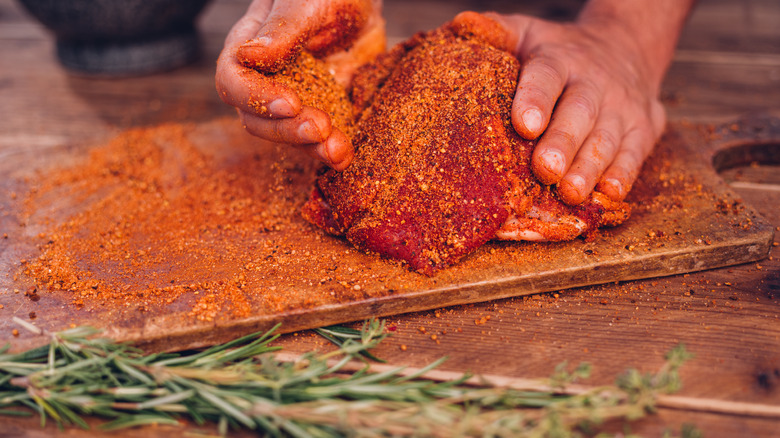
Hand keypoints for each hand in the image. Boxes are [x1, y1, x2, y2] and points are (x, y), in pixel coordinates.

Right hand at [215, 0, 384, 169]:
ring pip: (287, 134)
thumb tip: (248, 56)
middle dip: (287, 129)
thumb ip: (283, 27)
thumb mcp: (310, 0)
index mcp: (250, 45)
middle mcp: (265, 78)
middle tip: (320, 128)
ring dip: (310, 148)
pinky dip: (331, 150)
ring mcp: (294, 98)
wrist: (365, 2)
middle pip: (256, 118)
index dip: (257, 97)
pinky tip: (345, 156)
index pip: (234, 80)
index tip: (291, 103)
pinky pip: (319, 139)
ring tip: (338, 151)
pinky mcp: (323, 110)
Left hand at [489, 12, 669, 204]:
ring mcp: (623, 107)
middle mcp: (595, 83)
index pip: (546, 77)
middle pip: (579, 113)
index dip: (535, 99)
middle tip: (546, 170)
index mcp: (560, 59)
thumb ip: (497, 31)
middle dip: (563, 143)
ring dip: (589, 168)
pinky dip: (623, 176)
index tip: (524, 125)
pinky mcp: (644, 129)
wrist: (627, 45)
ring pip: (607, 139)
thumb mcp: (528, 32)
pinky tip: (607, 195)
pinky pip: (635, 155)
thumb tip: (459, 27)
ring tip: (570, 192)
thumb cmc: (559, 51)